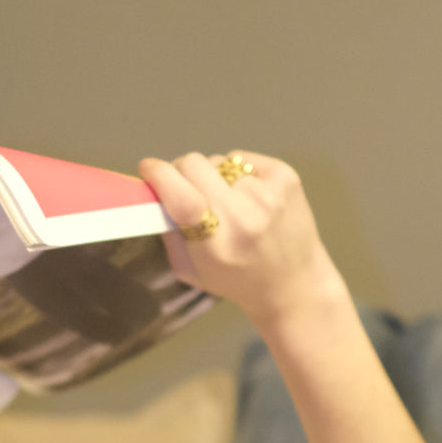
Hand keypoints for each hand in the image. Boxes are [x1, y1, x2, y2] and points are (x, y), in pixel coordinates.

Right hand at [138, 150, 344, 329]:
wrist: (293, 284)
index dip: (158, 174)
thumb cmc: (236, 279)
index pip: (180, 194)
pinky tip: (251, 197)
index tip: (148, 168)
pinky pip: (242, 158)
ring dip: (216, 177)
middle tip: (190, 189)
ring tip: (231, 204)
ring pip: (219, 160)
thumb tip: (153, 188)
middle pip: (193, 163)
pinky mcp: (285, 176)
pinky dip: (239, 173)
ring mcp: (268, 194)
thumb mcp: (191, 270)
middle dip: (183, 172)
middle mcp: (244, 216)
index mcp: (216, 244)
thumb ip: (168, 230)